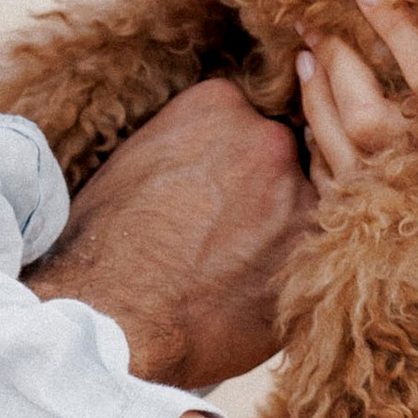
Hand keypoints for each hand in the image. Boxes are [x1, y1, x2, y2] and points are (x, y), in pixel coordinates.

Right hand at [30, 81, 313, 389]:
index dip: (228, 160)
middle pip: (280, 158)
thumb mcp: (130, 163)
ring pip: (301, 206)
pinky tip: (246, 292)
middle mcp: (268, 137)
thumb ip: (181, 143)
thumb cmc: (104, 248)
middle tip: (221, 232)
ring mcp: (299, 193)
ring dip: (276, 231)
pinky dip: (285, 272)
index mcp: (218, 102)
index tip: (209, 190)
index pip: (244, 118)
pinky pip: (310, 255)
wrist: (117, 315)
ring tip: (231, 267)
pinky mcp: (314, 252)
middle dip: (258, 190)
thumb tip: (197, 159)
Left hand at [303, 0, 417, 348]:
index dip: (396, 22)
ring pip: (348, 156)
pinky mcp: (415, 242)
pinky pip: (345, 197)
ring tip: (309, 55)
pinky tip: (316, 118)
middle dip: (339, 60)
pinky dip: (325, 153)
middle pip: (367, 115)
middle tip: (314, 16)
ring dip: (320, 102)